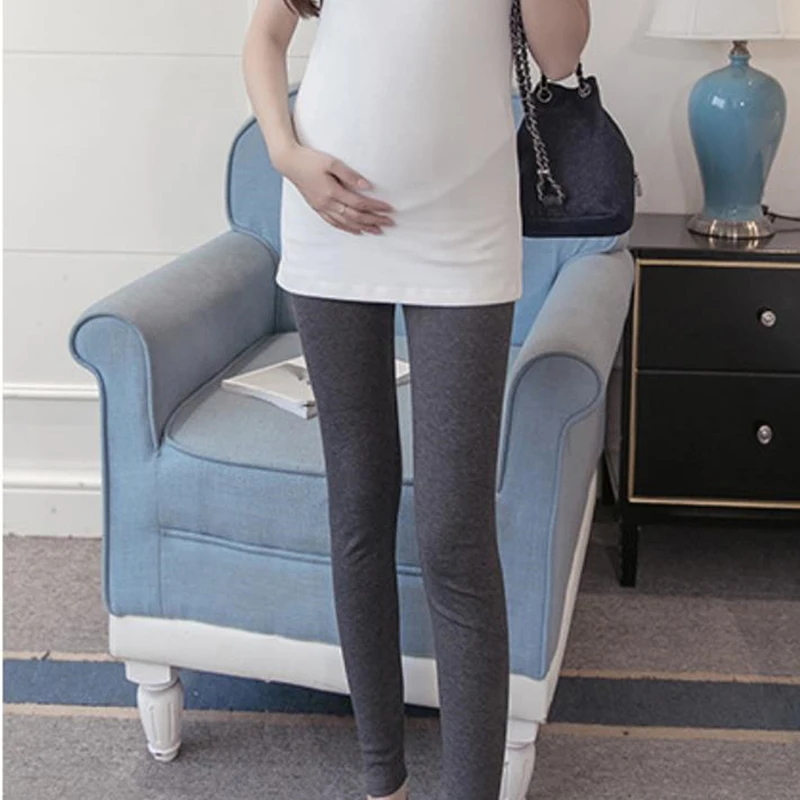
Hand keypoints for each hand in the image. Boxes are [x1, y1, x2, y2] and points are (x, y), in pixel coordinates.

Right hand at [277, 144, 394, 234]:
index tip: (389, 209)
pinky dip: (347, 228)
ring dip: (363, 227)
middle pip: (355, 216)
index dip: (376, 207)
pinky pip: (335, 223)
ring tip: (377, 230)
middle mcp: (327, 204)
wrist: (289, 163)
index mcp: (332, 192)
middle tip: (389, 223)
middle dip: (374, 220)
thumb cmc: (310, 159)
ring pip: (346, 223)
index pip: (359, 203)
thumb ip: (350, 175)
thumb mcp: (332, 162)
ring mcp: (322, 208)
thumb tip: (367, 186)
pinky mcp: (318, 208)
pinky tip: (357, 231)